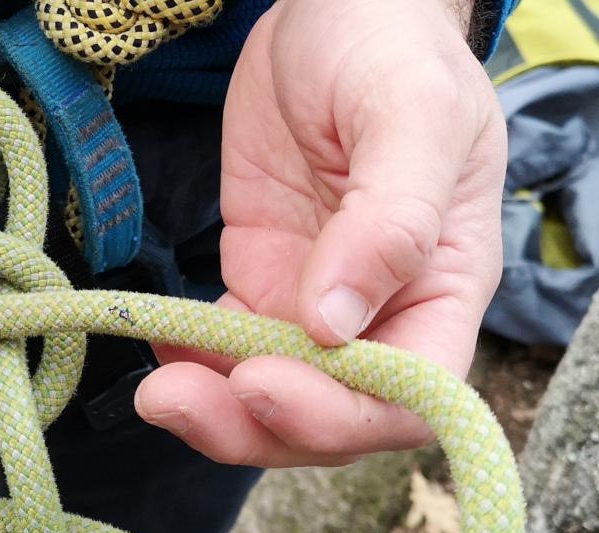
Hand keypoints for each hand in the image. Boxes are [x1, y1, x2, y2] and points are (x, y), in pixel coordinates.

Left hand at [135, 0, 504, 466]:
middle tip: (175, 403)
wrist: (334, 10)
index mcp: (442, 283)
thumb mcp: (410, 113)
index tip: (263, 382)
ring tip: (156, 392)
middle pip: (332, 412)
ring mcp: (315, 299)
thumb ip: (389, 217)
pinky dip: (188, 360)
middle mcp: (384, 310)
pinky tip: (156, 345)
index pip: (410, 392)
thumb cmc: (391, 47)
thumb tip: (336, 320)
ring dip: (214, 408)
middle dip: (257, 424)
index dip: (339, 411)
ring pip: (271, 393)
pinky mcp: (260, 278)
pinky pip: (223, 346)